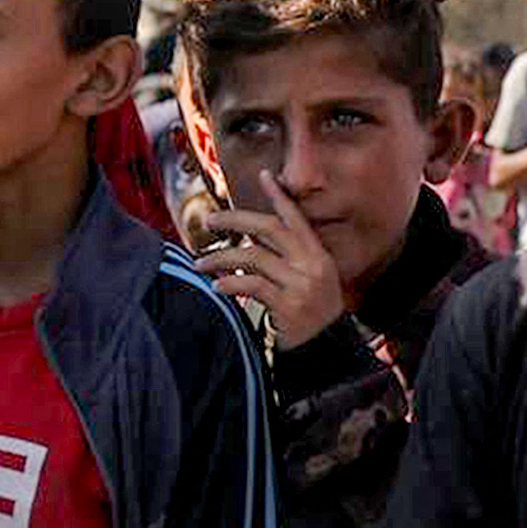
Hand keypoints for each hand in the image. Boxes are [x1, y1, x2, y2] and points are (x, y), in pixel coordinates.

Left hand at [195, 171, 347, 343]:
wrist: (327, 353)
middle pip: (269, 229)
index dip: (279, 197)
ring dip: (221, 257)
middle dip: (236, 220)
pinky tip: (216, 287)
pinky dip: (231, 284)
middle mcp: (312, 266)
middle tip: (210, 219)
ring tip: (199, 264)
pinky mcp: (289, 307)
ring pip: (253, 256)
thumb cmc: (311, 316)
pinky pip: (253, 286)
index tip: (265, 175)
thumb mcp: (310, 282)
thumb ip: (288, 260)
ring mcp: (301, 286)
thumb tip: (252, 240)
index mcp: (318, 256)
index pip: (296, 219)